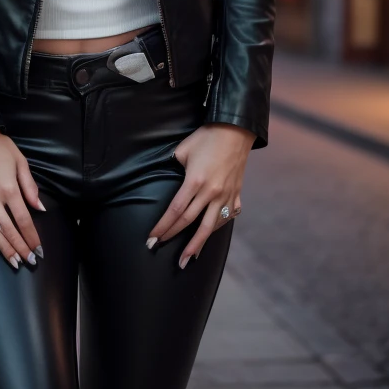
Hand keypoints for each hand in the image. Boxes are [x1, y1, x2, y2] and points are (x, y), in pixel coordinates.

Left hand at [146, 122, 253, 266]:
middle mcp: (211, 193)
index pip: (176, 211)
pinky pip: (227, 217)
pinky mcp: (236, 194)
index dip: (163, 226)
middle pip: (190, 222)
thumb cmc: (206, 137)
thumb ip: (173, 166)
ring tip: (187, 258)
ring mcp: (226, 196)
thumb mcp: (183, 149)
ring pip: (210, 227)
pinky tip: (209, 233)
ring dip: (197, 244)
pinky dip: (217, 228)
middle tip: (160, 250)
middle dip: (173, 238)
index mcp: (195, 182)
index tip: (152, 238)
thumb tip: (167, 175)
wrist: (236, 130)